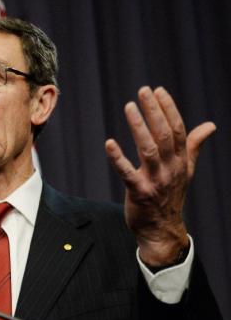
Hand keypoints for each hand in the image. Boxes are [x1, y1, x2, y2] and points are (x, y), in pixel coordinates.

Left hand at [105, 86, 215, 266]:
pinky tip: (109, 143)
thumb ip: (194, 145)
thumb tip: (210, 125)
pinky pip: (127, 173)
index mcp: (181, 160)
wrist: (162, 228)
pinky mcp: (139, 193)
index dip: (168, 108)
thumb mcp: (186, 169)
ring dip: (138, 127)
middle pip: (165, 134)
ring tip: (129, 107)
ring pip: (148, 149)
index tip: (158, 90)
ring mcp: (156, 181)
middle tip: (143, 91)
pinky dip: (118, 158)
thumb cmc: (171, 195)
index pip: (178, 129)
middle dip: (154, 111)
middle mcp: (171, 168)